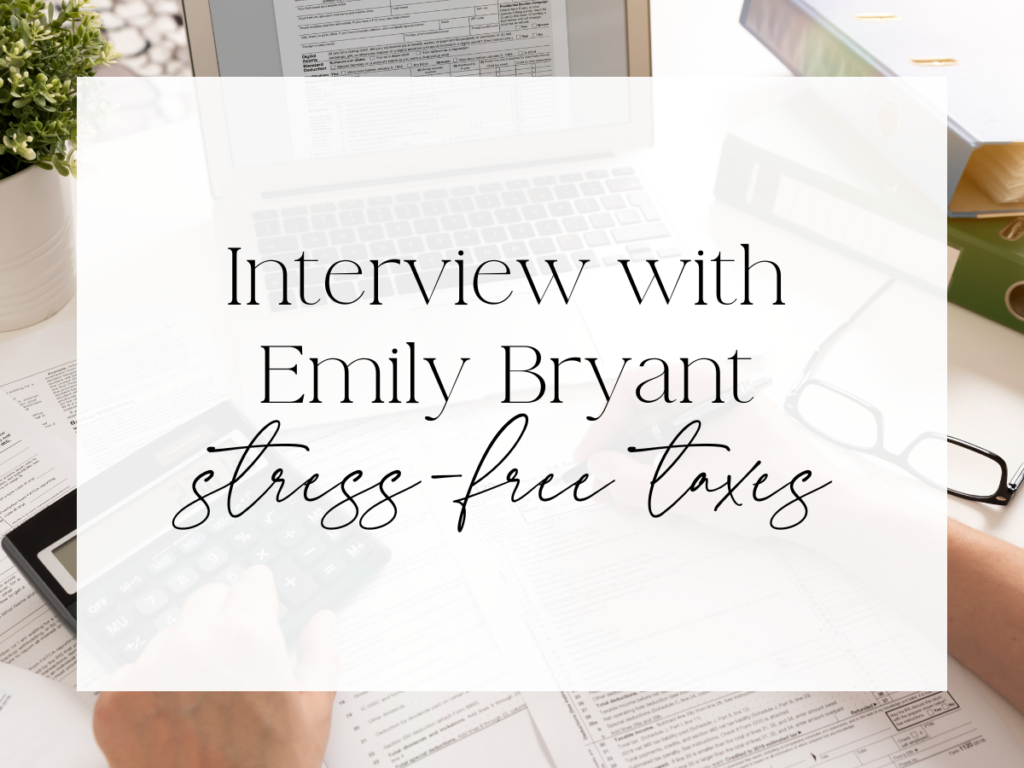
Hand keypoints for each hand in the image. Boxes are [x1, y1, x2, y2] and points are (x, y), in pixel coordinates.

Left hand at [93, 565, 338, 767]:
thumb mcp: (313, 712)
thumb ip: (320, 652)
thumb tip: (322, 622)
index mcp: (246, 637)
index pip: (250, 580)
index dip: (262, 600)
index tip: (262, 613)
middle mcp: (193, 646)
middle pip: (207, 598)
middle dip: (224, 619)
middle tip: (237, 663)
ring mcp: (148, 673)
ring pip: (170, 634)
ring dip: (186, 653)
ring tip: (206, 699)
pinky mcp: (116, 702)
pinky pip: (134, 670)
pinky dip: (152, 687)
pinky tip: (175, 718)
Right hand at [574, 366, 832, 532]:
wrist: (829, 510)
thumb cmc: (773, 489)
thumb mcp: (691, 489)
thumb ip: (635, 479)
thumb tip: (598, 470)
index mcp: (710, 382)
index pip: (637, 388)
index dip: (604, 425)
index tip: (589, 459)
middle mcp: (714, 387)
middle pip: (644, 409)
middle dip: (619, 451)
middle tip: (603, 486)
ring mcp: (722, 410)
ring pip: (659, 429)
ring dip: (637, 465)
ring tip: (631, 501)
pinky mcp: (727, 433)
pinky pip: (680, 442)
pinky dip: (661, 469)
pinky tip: (657, 498)